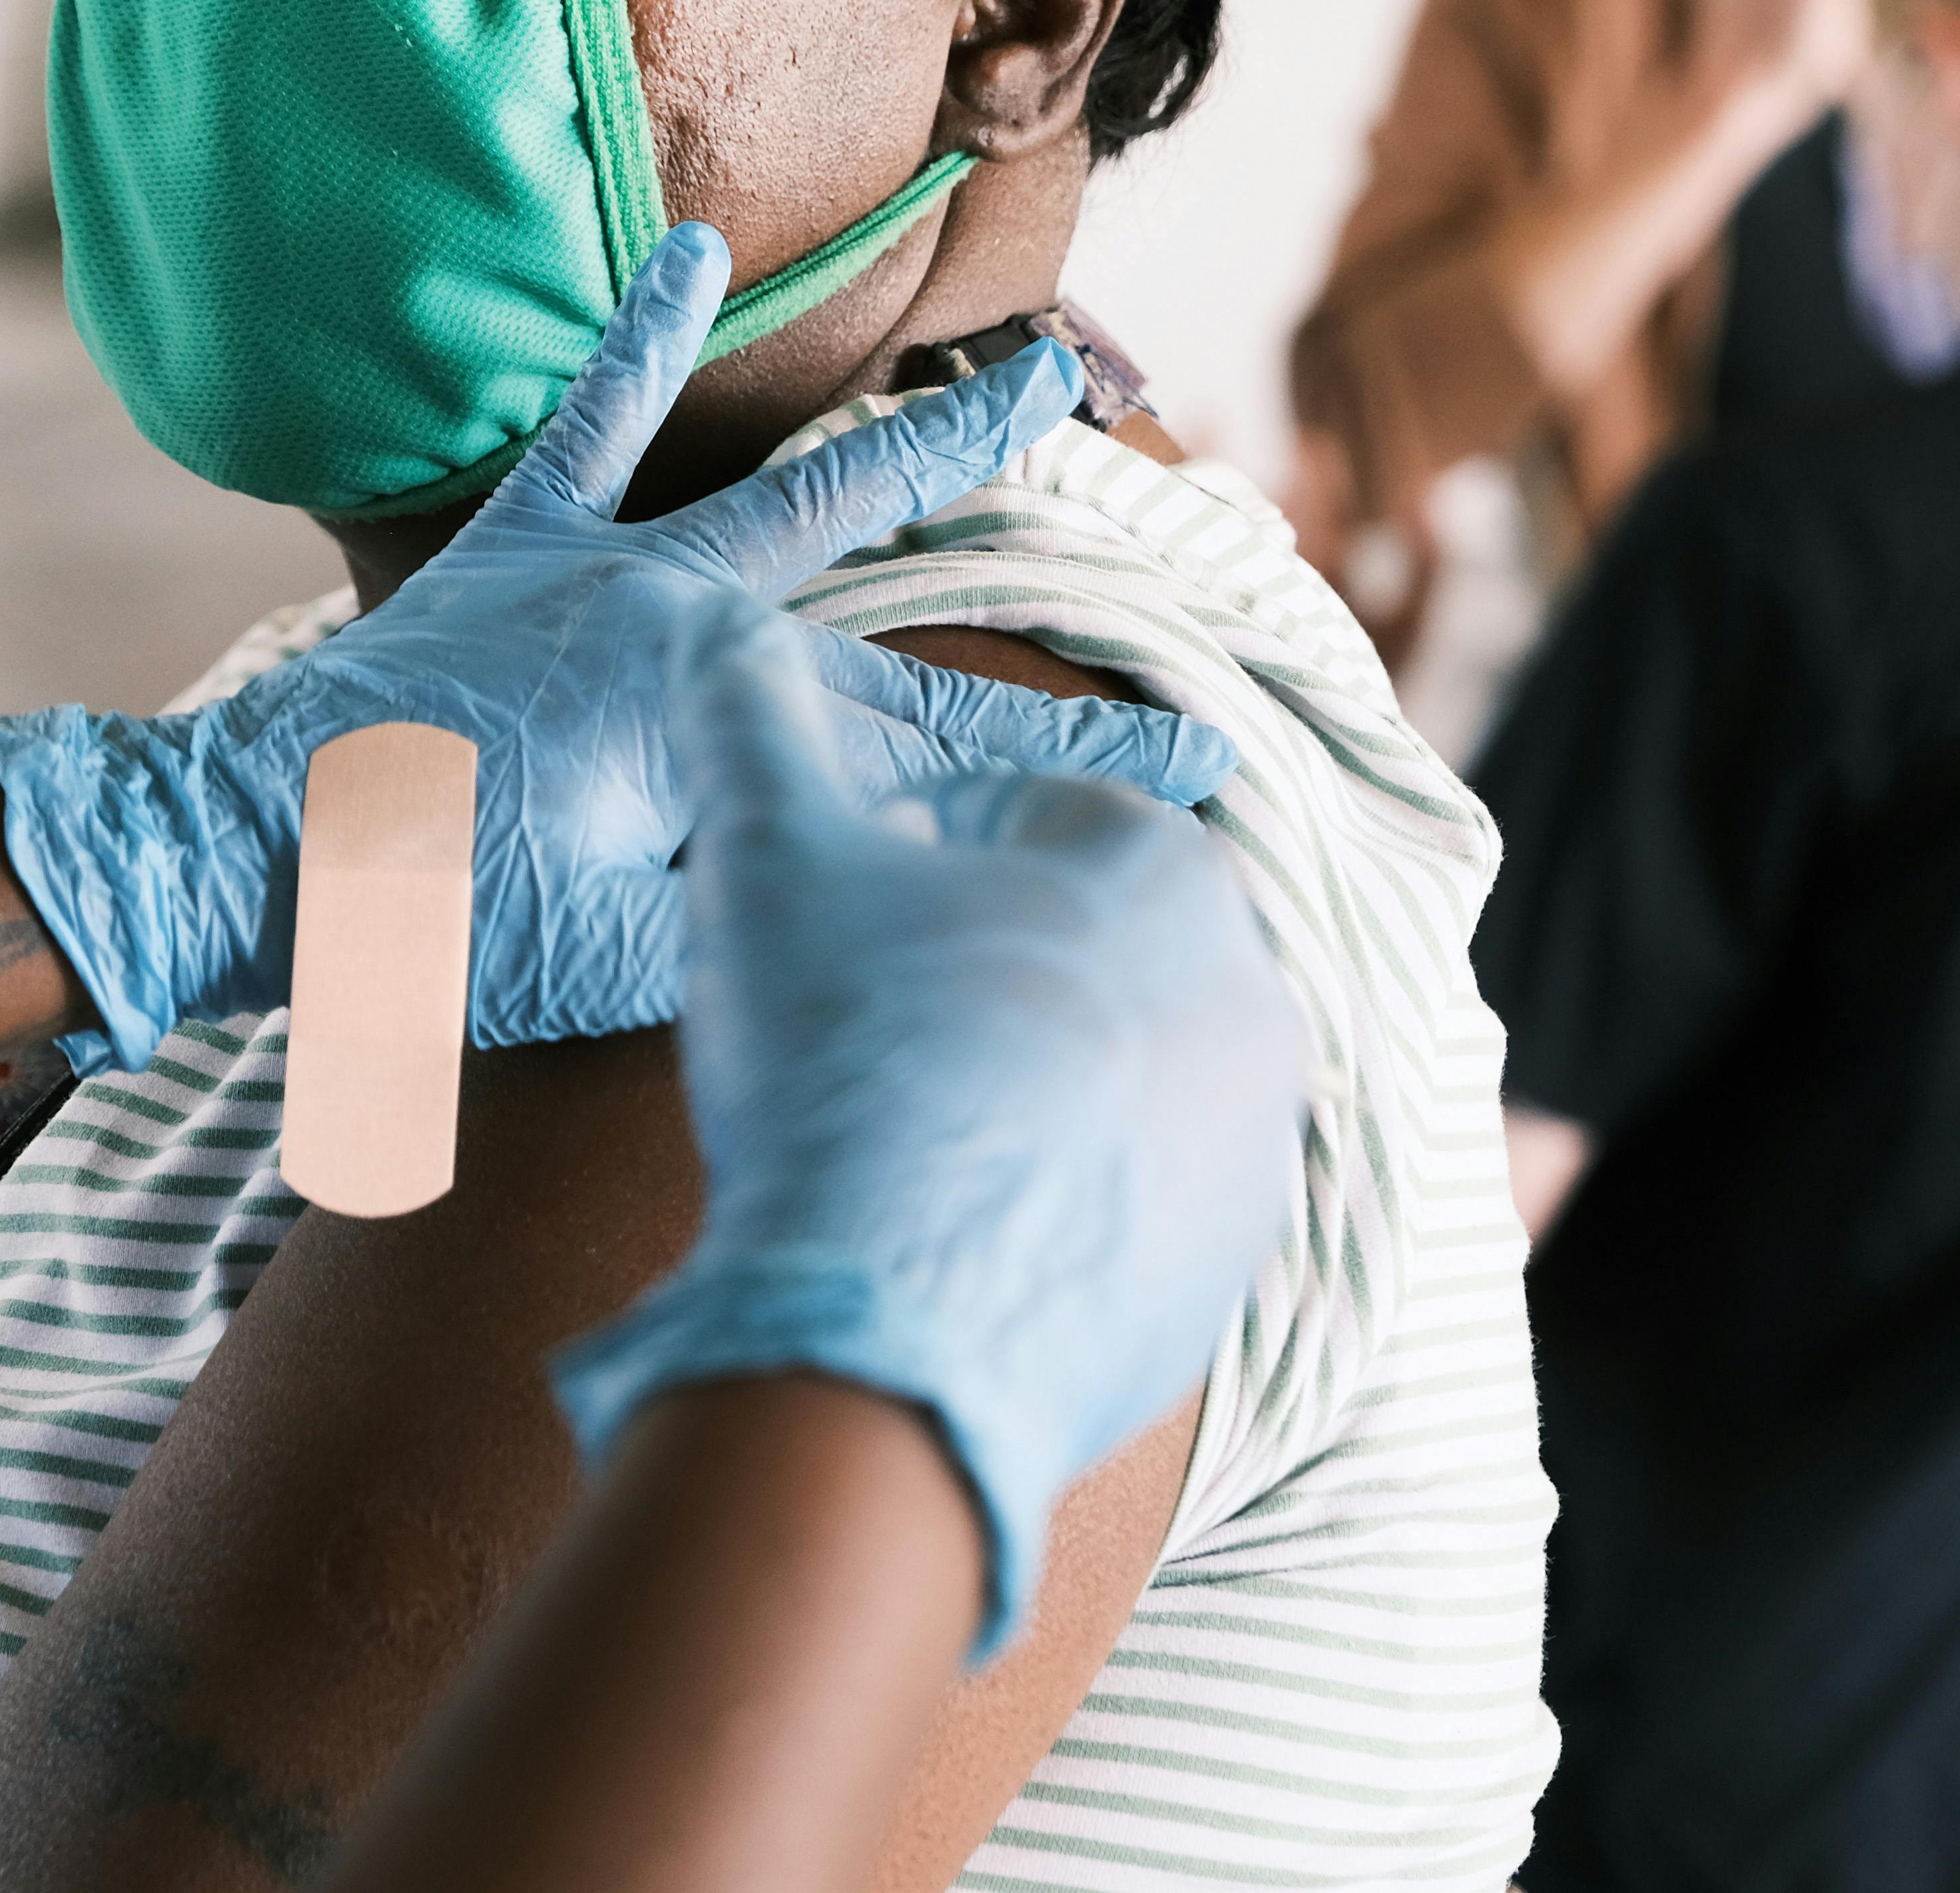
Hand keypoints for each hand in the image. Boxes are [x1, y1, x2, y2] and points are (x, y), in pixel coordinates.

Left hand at [0, 222, 1239, 1068]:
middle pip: (900, 610)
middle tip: (1167, 536)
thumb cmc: (427, 932)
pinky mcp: (518, 546)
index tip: (1190, 775)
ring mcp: (605, 572)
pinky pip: (590, 424)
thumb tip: (855, 911)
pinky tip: (695, 250)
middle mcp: (689, 623)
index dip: (1066, 767)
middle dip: (1050, 605)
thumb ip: (748, 923)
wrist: (251, 856)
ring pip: (794, 493)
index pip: (934, 754)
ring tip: (1029, 370)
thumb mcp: (619, 964)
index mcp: (724, 729)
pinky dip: (641, 335)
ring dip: (916, 444)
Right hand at [551, 596, 1306, 1657]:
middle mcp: (1251, 998)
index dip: (908, 851)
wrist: (884, 1340)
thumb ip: (744, 719)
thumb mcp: (764, 854)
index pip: (1026, 812)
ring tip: (891, 1136)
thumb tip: (708, 617)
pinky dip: (1049, 1206)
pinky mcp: (1227, 1276)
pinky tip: (940, 1230)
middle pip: (1077, 945)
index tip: (837, 916)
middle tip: (854, 1027)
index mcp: (1163, 869)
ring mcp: (1250, 1149)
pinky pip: (1127, 1206)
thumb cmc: (842, 1061)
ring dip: (1014, 1083)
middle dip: (975, 967)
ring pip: (1108, 1074)